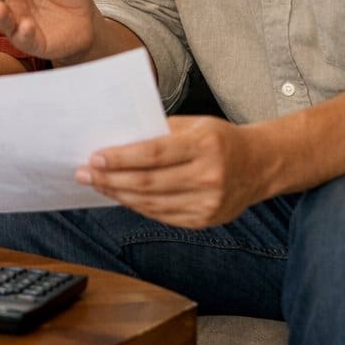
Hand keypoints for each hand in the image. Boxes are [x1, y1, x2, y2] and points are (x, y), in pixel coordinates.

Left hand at [81, 116, 268, 227]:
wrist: (260, 165)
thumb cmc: (220, 139)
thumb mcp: (194, 124)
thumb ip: (159, 132)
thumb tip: (117, 141)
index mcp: (205, 146)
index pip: (153, 154)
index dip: (121, 158)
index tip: (94, 156)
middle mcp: (209, 177)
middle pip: (148, 182)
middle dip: (110, 178)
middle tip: (84, 173)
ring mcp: (208, 203)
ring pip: (151, 203)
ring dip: (118, 194)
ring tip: (96, 184)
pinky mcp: (205, 220)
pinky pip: (162, 216)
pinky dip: (137, 206)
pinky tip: (121, 196)